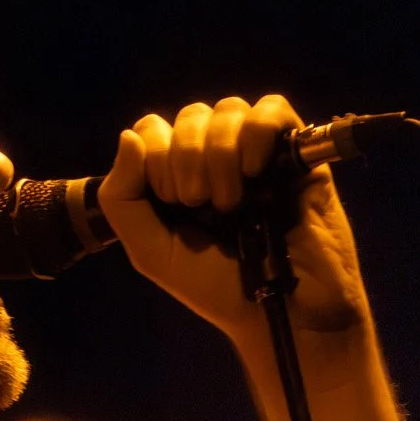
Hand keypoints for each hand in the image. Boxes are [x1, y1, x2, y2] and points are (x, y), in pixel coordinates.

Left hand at [95, 94, 370, 342]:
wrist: (280, 312)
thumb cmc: (218, 290)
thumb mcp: (152, 253)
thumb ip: (123, 199)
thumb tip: (129, 136)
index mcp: (179, 178)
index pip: (153, 130)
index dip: (155, 158)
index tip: (172, 204)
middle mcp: (215, 159)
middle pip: (190, 116)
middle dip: (186, 161)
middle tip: (200, 207)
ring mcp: (256, 152)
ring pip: (227, 110)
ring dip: (219, 155)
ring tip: (231, 204)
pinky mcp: (296, 151)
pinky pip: (271, 109)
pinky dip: (256, 134)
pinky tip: (256, 172)